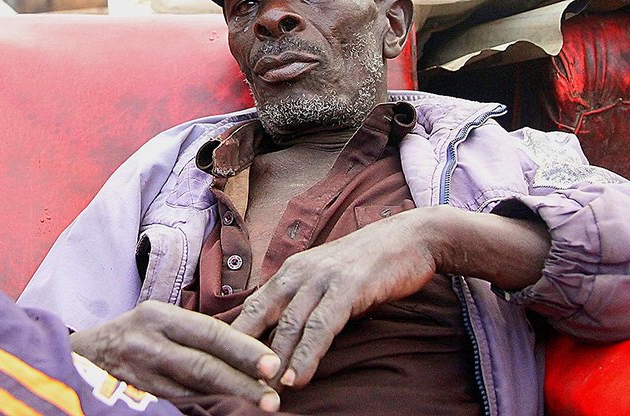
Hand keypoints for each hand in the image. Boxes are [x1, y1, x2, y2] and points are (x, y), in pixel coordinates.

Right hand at [70, 300, 281, 410]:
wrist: (79, 357)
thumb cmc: (130, 336)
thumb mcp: (156, 320)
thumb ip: (192, 332)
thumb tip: (248, 347)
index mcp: (158, 316)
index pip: (209, 333)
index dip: (243, 349)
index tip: (271, 364)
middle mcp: (147, 344)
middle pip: (203, 366)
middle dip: (241, 382)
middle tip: (273, 396)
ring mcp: (138, 376)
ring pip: (191, 392)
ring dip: (227, 401)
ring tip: (258, 406)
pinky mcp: (134, 399)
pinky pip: (175, 406)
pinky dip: (201, 411)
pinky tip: (223, 413)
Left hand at [230, 209, 438, 388]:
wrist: (409, 238)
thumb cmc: (367, 266)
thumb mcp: (326, 281)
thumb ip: (303, 304)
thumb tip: (281, 341)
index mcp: (289, 272)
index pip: (252, 309)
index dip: (234, 340)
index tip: (220, 368)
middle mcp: (298, 272)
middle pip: (260, 318)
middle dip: (244, 354)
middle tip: (232, 386)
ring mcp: (321, 278)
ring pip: (288, 325)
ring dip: (273, 362)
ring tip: (261, 392)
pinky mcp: (347, 287)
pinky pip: (321, 326)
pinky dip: (306, 354)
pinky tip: (296, 377)